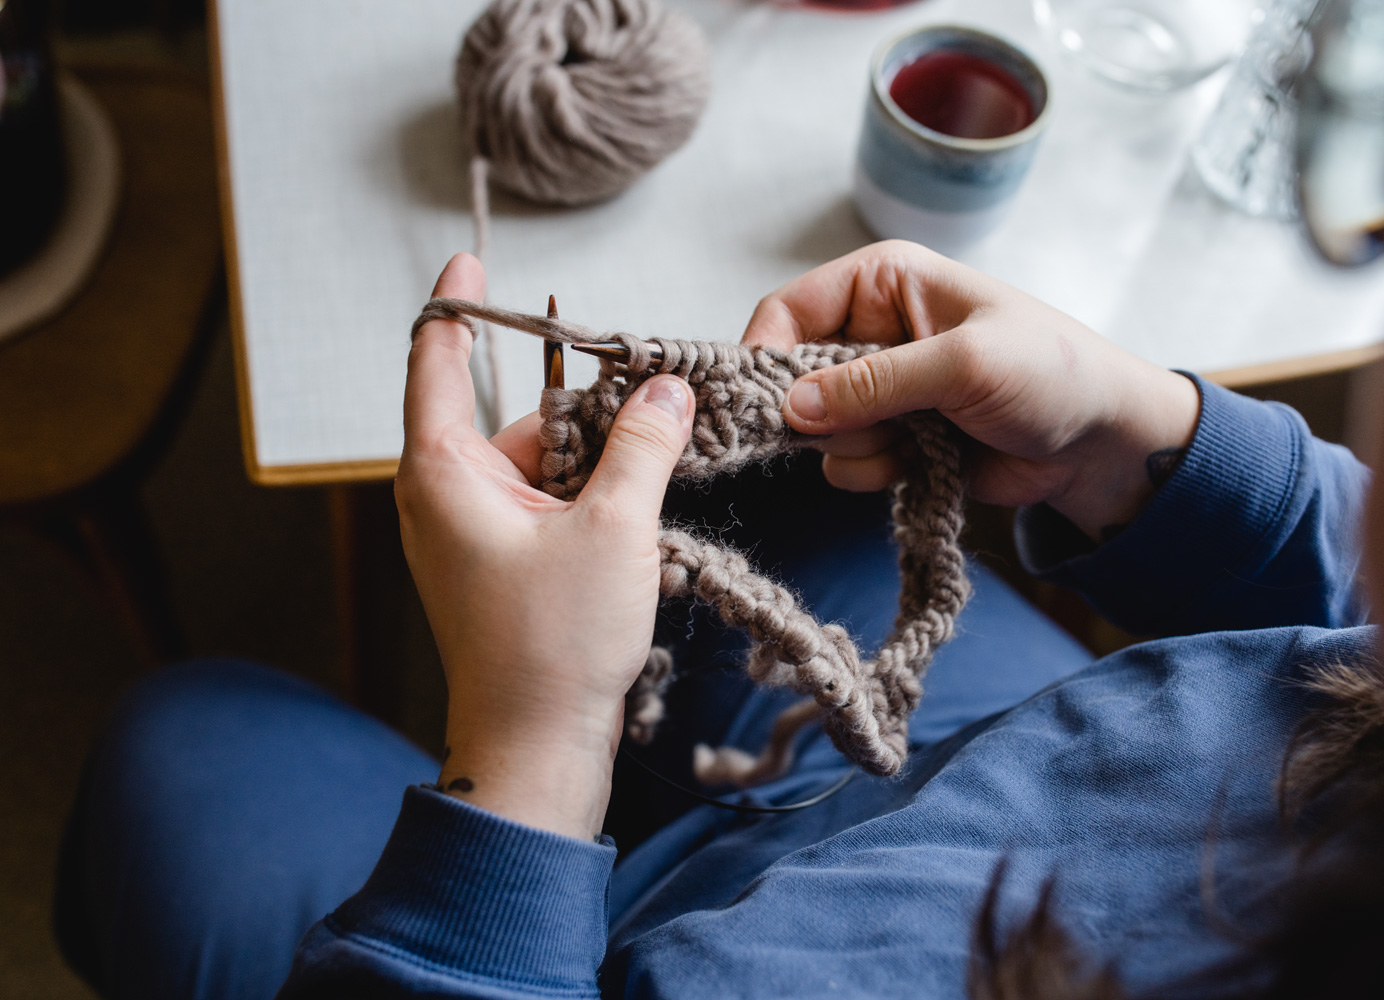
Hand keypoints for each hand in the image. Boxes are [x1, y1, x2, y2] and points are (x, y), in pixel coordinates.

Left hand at [395, 253, 694, 839]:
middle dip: (582, 402)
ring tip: (661, 459)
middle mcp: (445, 495)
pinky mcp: (501, 565)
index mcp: (443, 470)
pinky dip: (589, 497)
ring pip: (539, 462)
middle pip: (515, 415)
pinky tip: (640, 510)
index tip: (470, 261)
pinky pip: (545, 504)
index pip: (435, 358)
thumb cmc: (555, 644)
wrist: (537, 747)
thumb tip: (668, 388)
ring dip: (597, 457)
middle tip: (653, 389)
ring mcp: (471, 533)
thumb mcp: (614, 528)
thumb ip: (642, 444)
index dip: (456, 304)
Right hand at [743, 241, 1200, 539]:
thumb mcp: (965, 364)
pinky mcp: (892, 439)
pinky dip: (879, 473)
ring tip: (922, 440)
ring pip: (818, 431)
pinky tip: (927, 463)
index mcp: (883, 283)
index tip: (762, 406)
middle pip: (792, 377)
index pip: (788, 310)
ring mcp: (880, 390)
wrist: (1101, 443)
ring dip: (861, 447)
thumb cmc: (1051, 373)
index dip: (764, 355)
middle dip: (827, 414)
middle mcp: (871, 332)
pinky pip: (847, 465)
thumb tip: (792, 406)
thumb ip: (875, 383)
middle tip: (881, 425)